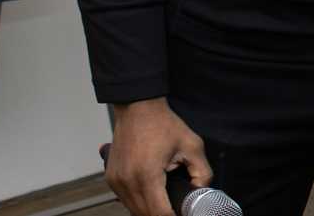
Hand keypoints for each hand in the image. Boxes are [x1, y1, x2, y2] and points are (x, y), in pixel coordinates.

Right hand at [106, 97, 210, 215]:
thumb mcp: (192, 145)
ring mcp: (116, 182)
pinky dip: (139, 203)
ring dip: (149, 211)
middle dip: (163, 215)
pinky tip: (152, 196)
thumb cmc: (164, 124)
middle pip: (145, 215)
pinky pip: (125, 200)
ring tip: (167, 204)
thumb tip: (201, 192)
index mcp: (147, 175)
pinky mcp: (111, 179)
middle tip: (178, 209)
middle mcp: (127, 182)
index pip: (160, 213)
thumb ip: (202, 172)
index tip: (184, 213)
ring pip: (133, 210)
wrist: (138, 108)